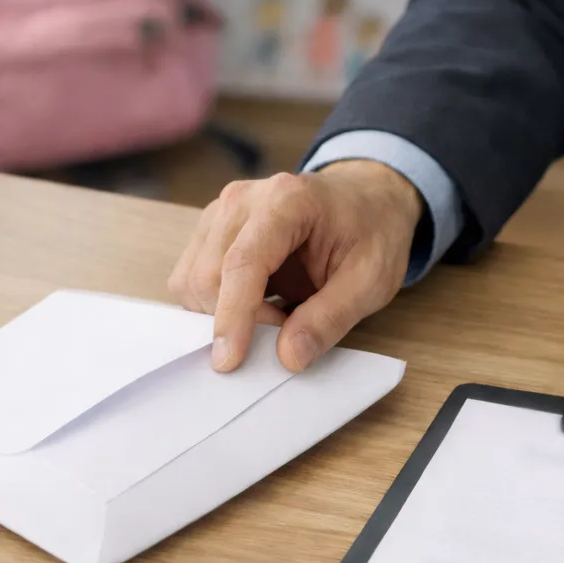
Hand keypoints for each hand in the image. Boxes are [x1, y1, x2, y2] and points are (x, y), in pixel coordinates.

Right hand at [167, 160, 421, 372]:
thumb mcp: (371, 280)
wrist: (365, 201)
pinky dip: (215, 306)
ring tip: (272, 316)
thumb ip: (330, 318)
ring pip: (191, 281)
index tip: (229, 362)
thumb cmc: (372, 233)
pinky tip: (254, 306)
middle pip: (207, 276)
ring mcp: (220, 213)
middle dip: (235, 321)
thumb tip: (288, 357)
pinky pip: (191, 279)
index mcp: (286, 200)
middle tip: (284, 332)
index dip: (232, 316)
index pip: (242, 263)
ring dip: (222, 315)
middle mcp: (241, 200)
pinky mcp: (210, 231)